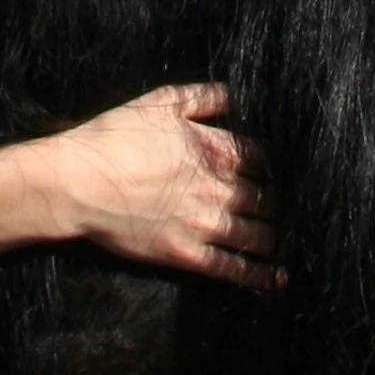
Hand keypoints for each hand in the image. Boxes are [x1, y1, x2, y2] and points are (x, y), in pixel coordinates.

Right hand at [36, 82, 278, 288]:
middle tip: (296, 210)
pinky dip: (258, 276)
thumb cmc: (114, 136)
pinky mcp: (187, 254)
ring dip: (277, 240)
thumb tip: (236, 92)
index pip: (262, 157)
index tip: (284, 171)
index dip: (276, 164)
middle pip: (266, 197)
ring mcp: (204, 223)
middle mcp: (217, 187)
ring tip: (293, 245)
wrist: (78, 181)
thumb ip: (203, 96)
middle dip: (281, 203)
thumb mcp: (160, 102)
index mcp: (213, 148)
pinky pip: (232, 268)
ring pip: (256, 234)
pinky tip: (276, 281)